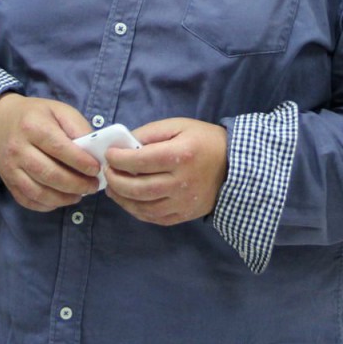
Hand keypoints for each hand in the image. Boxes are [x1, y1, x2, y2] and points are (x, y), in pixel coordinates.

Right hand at [0, 94, 100, 211]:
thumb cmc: (36, 116)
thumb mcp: (59, 111)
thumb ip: (77, 127)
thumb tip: (93, 152)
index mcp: (33, 127)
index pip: (59, 148)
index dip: (80, 162)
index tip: (96, 169)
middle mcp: (18, 149)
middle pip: (49, 174)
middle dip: (76, 184)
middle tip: (93, 186)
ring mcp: (10, 168)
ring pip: (38, 191)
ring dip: (63, 198)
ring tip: (80, 195)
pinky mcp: (7, 181)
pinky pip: (27, 200)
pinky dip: (47, 205)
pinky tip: (61, 200)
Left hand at [104, 118, 227, 225]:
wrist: (235, 165)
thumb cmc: (205, 141)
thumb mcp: (179, 126)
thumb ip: (151, 132)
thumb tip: (125, 144)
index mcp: (180, 155)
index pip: (140, 160)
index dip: (118, 159)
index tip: (109, 155)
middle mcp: (181, 182)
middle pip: (138, 188)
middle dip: (116, 180)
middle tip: (107, 172)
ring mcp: (183, 202)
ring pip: (143, 207)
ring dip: (122, 198)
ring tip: (113, 188)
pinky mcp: (185, 214)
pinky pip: (154, 218)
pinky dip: (137, 211)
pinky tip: (129, 201)